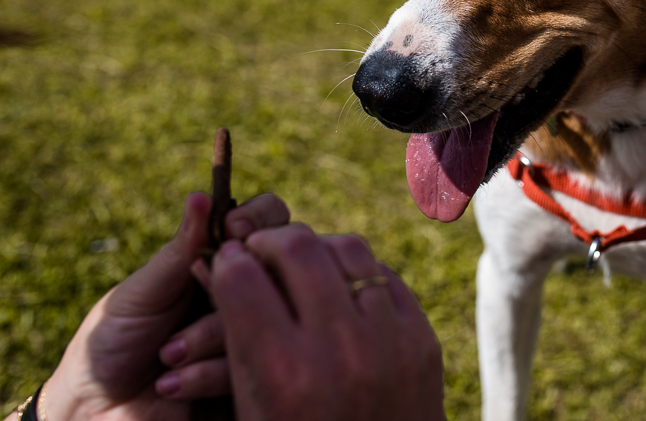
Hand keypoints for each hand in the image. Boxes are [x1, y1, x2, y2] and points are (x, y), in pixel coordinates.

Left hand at [41, 191, 289, 420]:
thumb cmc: (111, 345)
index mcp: (221, 261)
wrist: (96, 414)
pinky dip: (210, 372)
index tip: (233, 228)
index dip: (260, 218)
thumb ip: (180, 251)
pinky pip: (259, 364)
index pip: (270, 219)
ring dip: (209, 336)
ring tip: (168, 355)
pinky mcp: (257, 377)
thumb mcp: (142, 292)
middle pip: (282, 264)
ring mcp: (257, 334)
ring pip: (270, 315)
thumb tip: (200, 195)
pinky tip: (175, 384)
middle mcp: (247, 293)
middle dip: (235, 281)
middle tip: (201, 292)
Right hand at [201, 224, 444, 420]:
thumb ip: (238, 337)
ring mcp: (389, 343)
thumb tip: (224, 258)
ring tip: (297, 259)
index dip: (227, 262)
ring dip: (316, 247)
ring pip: (346, 249)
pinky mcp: (421, 340)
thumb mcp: (253, 406)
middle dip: (269, 241)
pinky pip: (384, 276)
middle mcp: (339, 354)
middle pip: (296, 248)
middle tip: (259, 249)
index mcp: (284, 377)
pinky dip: (354, 273)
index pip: (241, 280)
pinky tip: (337, 282)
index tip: (225, 259)